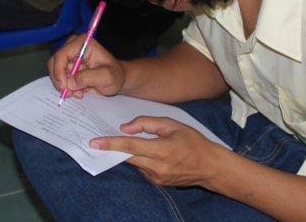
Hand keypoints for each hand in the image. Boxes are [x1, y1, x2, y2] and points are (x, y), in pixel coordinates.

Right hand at [48, 34, 123, 99]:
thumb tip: (70, 82)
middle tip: (70, 92)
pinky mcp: (68, 67)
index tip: (65, 86)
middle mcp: (73, 47)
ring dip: (63, 85)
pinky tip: (78, 91)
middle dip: (60, 79)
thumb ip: (89, 78)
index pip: (62, 54)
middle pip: (54, 62)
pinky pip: (59, 77)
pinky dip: (65, 87)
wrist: (117, 80)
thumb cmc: (115, 75)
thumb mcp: (107, 77)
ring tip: (78, 92)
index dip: (59, 70)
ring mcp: (70, 57)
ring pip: (55, 71)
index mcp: (83, 43)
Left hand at [91, 116, 222, 186]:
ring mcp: (157, 178)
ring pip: (134, 163)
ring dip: (129, 153)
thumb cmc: (193, 142)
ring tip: (132, 142)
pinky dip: (140, 159)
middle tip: (99, 141)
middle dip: (113, 149)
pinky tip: (147, 152)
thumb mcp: (172, 124)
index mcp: (162, 150)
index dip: (111, 144)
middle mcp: (158, 167)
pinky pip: (142, 168)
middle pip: (127, 157)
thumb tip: (125, 128)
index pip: (130, 147)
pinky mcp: (157, 182)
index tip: (95, 142)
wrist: (210, 166)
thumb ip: (147, 123)